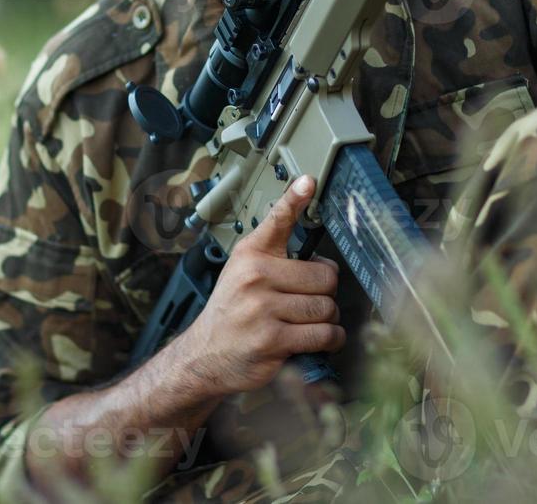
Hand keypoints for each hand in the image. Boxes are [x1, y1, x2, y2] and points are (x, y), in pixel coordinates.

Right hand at [168, 175, 343, 398]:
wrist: (205, 354)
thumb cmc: (232, 310)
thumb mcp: (243, 271)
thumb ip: (275, 255)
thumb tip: (319, 251)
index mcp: (250, 255)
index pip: (277, 220)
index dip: (295, 199)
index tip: (309, 181)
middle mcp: (254, 277)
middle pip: (325, 276)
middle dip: (326, 292)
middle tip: (311, 298)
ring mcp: (263, 309)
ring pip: (327, 307)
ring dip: (328, 319)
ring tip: (311, 321)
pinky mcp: (273, 340)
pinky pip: (324, 334)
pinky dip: (331, 339)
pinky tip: (320, 338)